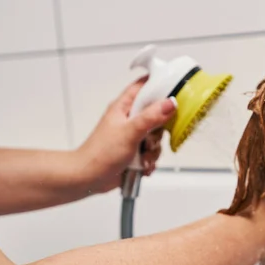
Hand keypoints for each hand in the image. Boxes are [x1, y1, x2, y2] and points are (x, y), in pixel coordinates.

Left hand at [74, 77, 176, 193]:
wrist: (89, 179)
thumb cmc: (100, 154)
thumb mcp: (129, 132)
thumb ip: (151, 117)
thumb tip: (170, 103)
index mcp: (124, 107)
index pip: (144, 87)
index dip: (159, 86)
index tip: (174, 94)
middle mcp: (129, 120)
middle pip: (157, 114)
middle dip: (159, 130)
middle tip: (151, 137)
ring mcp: (132, 136)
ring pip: (156, 137)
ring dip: (154, 150)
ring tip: (142, 157)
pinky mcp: (135, 152)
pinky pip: (152, 153)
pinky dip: (150, 161)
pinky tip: (143, 166)